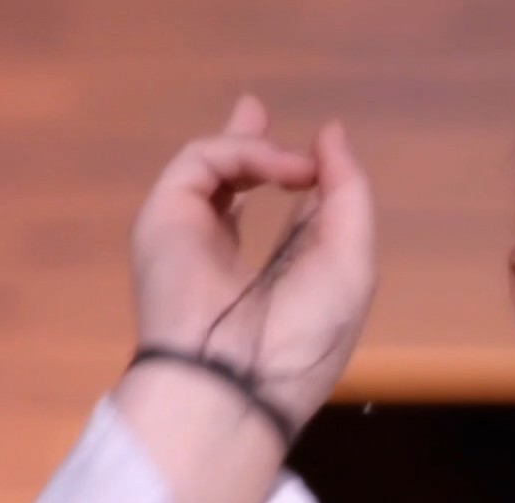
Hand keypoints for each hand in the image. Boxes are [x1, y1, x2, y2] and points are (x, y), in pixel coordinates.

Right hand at [129, 93, 376, 432]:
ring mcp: (190, 236)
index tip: (317, 154)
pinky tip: (278, 170)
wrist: (238, 379)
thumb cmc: (304, 335)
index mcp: (276, 281)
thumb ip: (347, 196)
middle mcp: (227, 258)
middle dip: (246, 147)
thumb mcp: (351, 264)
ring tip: (295, 166)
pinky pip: (199, 161)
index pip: (283, 218)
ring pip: (214, 168)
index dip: (293, 181)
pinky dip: (241, 153)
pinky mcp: (164, 217)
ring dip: (260, 151)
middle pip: (231, 185)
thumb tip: (331, 134)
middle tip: (253, 110)